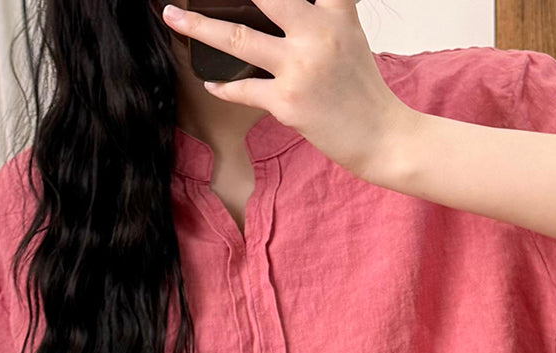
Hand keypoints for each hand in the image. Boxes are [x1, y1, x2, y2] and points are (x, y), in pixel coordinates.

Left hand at [161, 0, 420, 178]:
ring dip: (199, 26)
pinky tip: (210, 83)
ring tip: (173, 16)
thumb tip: (278, 11)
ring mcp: (301, 68)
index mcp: (336, 12)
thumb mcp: (350, 37)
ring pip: (238, 38)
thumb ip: (324, 13)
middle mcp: (317, 33)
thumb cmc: (363, 91)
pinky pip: (244, 90)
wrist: (383, 137)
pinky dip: (224, 87)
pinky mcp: (289, 102)